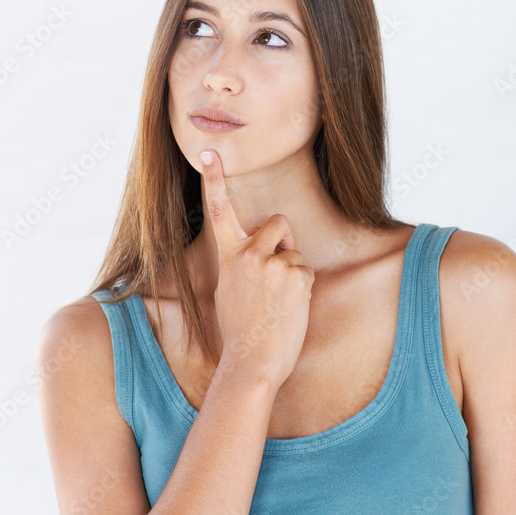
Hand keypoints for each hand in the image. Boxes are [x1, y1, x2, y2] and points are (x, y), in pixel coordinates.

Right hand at [200, 149, 314, 390]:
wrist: (253, 360)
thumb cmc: (242, 330)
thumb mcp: (231, 290)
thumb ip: (244, 264)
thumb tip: (263, 250)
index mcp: (229, 256)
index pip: (219, 210)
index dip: (214, 180)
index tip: (208, 154)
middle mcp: (250, 254)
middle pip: (279, 222)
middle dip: (284, 240)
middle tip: (278, 273)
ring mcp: (274, 263)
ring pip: (296, 251)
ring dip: (294, 270)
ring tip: (280, 301)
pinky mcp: (296, 275)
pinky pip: (307, 271)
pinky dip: (303, 289)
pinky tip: (290, 309)